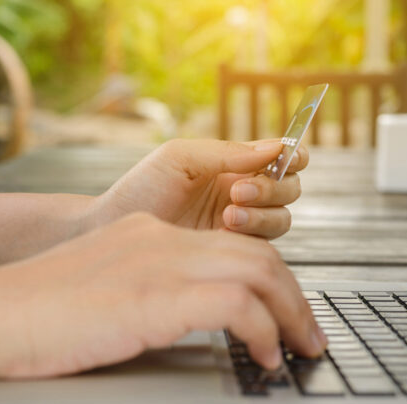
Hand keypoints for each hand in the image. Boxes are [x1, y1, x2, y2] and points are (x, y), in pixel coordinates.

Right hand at [0, 213, 326, 378]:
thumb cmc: (32, 316)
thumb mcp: (100, 290)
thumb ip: (143, 293)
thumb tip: (178, 321)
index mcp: (149, 235)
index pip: (233, 247)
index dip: (271, 281)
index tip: (285, 316)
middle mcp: (161, 240)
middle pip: (259, 253)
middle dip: (296, 298)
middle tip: (310, 335)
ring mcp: (160, 264)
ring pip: (260, 272)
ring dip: (292, 314)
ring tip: (300, 349)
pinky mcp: (155, 296)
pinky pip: (238, 305)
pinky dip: (264, 331)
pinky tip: (265, 356)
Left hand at [89, 138, 308, 238]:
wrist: (113, 232)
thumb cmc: (141, 190)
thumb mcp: (181, 159)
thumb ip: (228, 152)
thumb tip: (273, 147)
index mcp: (234, 166)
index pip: (281, 158)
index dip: (293, 156)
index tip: (287, 157)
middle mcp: (242, 194)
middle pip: (289, 190)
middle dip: (271, 189)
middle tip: (238, 191)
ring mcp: (239, 225)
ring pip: (281, 220)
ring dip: (261, 215)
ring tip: (228, 214)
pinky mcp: (233, 253)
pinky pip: (263, 248)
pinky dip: (250, 238)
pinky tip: (223, 231)